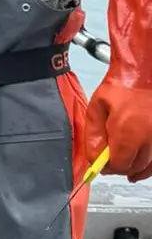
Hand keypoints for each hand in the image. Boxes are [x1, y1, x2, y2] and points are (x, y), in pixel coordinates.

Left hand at [85, 0, 151, 181]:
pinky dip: (150, 163)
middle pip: (134, 167)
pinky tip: (142, 161)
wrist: (145, 69)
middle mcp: (149, 139)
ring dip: (136, 168)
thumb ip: (94, 134)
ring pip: (149, 165)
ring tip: (125, 168)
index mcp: (128, 133)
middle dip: (120, 168)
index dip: (106, 168)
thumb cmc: (123, 84)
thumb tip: (93, 156)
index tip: (99, 166)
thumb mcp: (97, 107)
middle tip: (109, 164)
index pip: (117, 165)